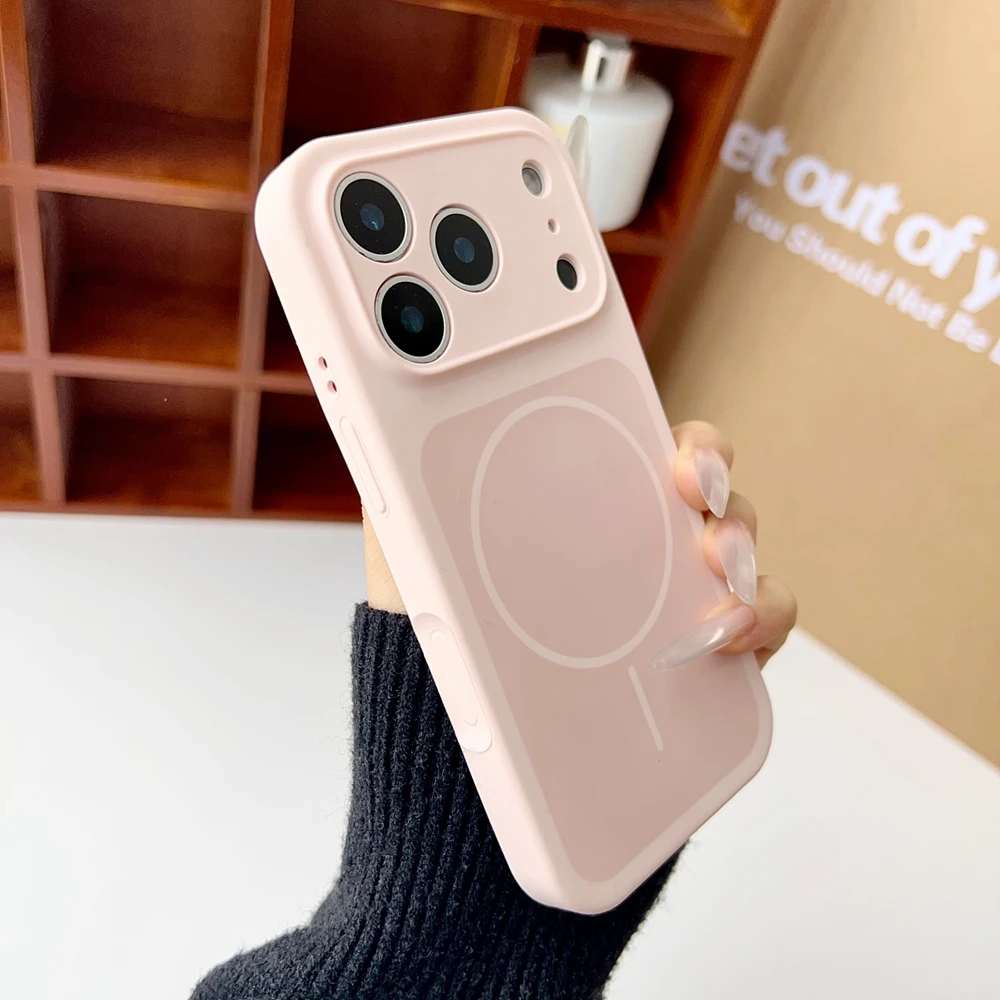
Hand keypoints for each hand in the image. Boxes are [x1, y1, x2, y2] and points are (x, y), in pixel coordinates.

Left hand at [364, 420, 795, 667]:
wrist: (456, 735)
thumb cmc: (437, 629)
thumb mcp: (411, 543)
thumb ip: (410, 475)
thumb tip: (386, 415)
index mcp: (588, 500)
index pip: (657, 447)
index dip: (690, 445)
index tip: (685, 462)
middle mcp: (640, 540)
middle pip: (711, 493)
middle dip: (720, 489)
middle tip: (699, 503)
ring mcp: (676, 597)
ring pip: (741, 556)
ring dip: (742, 561)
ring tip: (715, 592)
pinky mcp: (702, 659)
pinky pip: (758, 627)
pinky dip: (756, 626)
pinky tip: (723, 642)